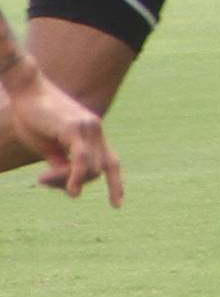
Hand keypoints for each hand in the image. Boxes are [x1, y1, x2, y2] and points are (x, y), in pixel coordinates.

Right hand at [9, 65, 123, 206]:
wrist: (25, 91)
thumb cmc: (33, 117)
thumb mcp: (48, 147)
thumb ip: (61, 164)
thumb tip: (72, 188)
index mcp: (92, 134)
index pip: (111, 162)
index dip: (116, 184)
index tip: (117, 205)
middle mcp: (95, 130)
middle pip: (98, 170)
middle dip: (74, 183)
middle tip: (42, 181)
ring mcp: (88, 128)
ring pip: (91, 168)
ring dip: (66, 180)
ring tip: (41, 178)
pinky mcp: (74, 128)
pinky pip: (82, 158)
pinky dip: (77, 175)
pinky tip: (70, 189)